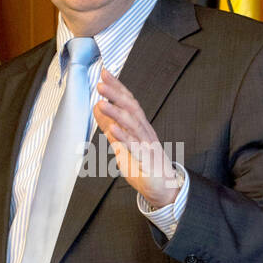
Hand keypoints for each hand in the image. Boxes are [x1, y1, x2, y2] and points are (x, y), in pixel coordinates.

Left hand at [93, 69, 182, 208]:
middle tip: (100, 84)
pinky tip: (113, 131)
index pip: (128, 102)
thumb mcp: (122, 144)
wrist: (164, 188)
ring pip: (132, 126)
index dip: (117, 87)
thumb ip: (110, 126)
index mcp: (139, 126)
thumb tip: (98, 108)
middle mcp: (144, 132)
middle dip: (116, 95)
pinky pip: (134, 148)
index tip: (104, 74)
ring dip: (117, 113)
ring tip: (102, 103)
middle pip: (131, 109)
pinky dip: (123, 138)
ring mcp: (146, 145)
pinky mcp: (146, 160)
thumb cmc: (144, 165)